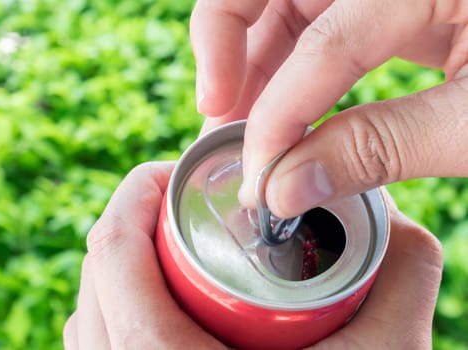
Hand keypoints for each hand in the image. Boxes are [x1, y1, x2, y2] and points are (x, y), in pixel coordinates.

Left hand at [63, 162, 442, 348]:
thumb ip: (401, 278)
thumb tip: (401, 219)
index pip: (111, 246)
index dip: (139, 189)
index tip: (179, 172)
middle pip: (99, 267)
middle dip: (141, 220)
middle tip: (191, 205)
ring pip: (93, 304)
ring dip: (131, 262)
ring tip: (182, 247)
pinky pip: (98, 338)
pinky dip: (125, 306)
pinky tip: (172, 304)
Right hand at [191, 0, 467, 215]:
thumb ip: (381, 148)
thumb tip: (287, 190)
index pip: (322, 43)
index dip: (277, 116)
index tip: (257, 180)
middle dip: (229, 52)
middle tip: (217, 121)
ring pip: (287, 7)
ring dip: (252, 65)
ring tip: (236, 128)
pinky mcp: (394, 6)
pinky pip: (319, 25)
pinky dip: (289, 69)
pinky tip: (279, 115)